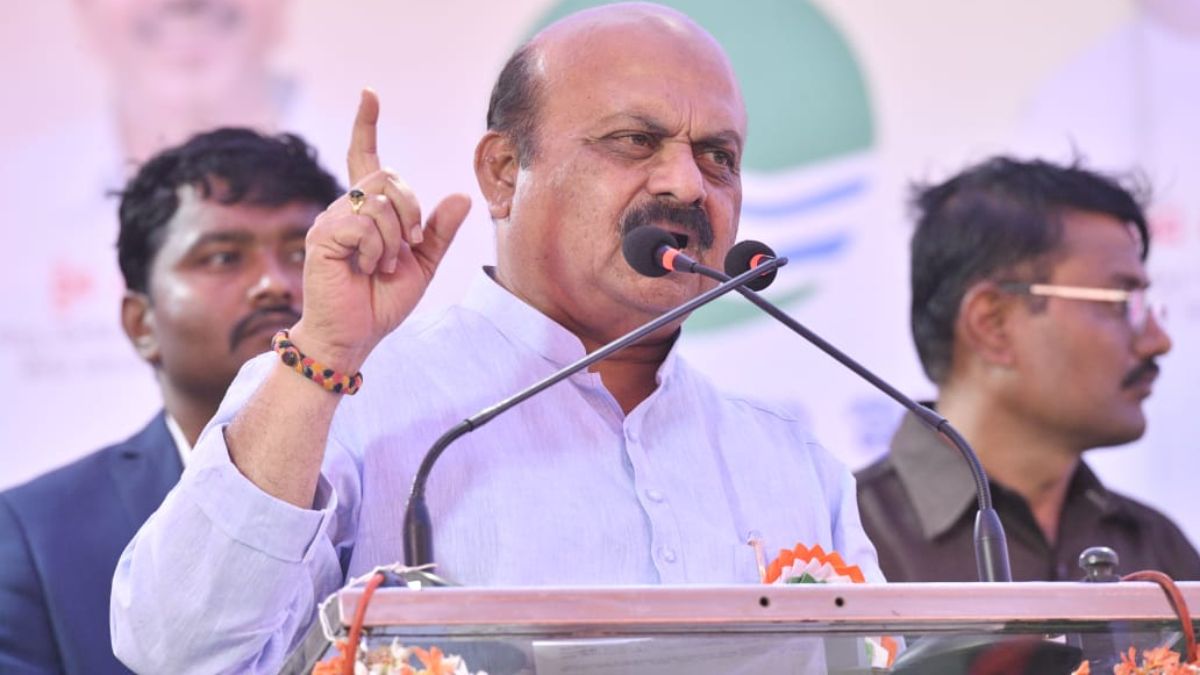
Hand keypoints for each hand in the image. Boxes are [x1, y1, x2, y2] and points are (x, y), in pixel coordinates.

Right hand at [291, 90, 470, 371]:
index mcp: (367, 212)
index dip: (367, 125)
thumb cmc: (380, 302)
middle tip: (408, 246)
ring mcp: (329, 221)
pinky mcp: (323, 237)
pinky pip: (364, 224)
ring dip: (394, 239)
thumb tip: (460, 196)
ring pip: (379, 202)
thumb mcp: (422, 265)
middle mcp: (344, 209)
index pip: (366, 158)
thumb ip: (439, 232)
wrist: (353, 338)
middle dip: (411, 212)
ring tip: (380, 267)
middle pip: (389, 178)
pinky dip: (376, 250)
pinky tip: (366, 269)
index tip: (370, 94)